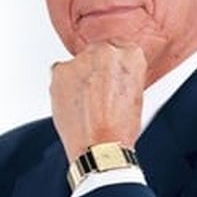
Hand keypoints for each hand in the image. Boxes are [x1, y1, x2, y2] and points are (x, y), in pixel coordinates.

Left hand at [50, 42, 146, 162]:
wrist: (99, 147)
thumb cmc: (120, 129)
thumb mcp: (136, 96)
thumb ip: (124, 76)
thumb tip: (112, 74)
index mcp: (131, 55)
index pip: (119, 49)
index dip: (113, 68)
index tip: (110, 78)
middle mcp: (106, 51)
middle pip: (97, 53)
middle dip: (96, 69)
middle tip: (97, 94)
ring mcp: (81, 60)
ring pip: (78, 64)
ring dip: (80, 77)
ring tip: (86, 104)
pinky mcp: (60, 70)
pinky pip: (60, 73)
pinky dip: (63, 86)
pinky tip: (73, 103)